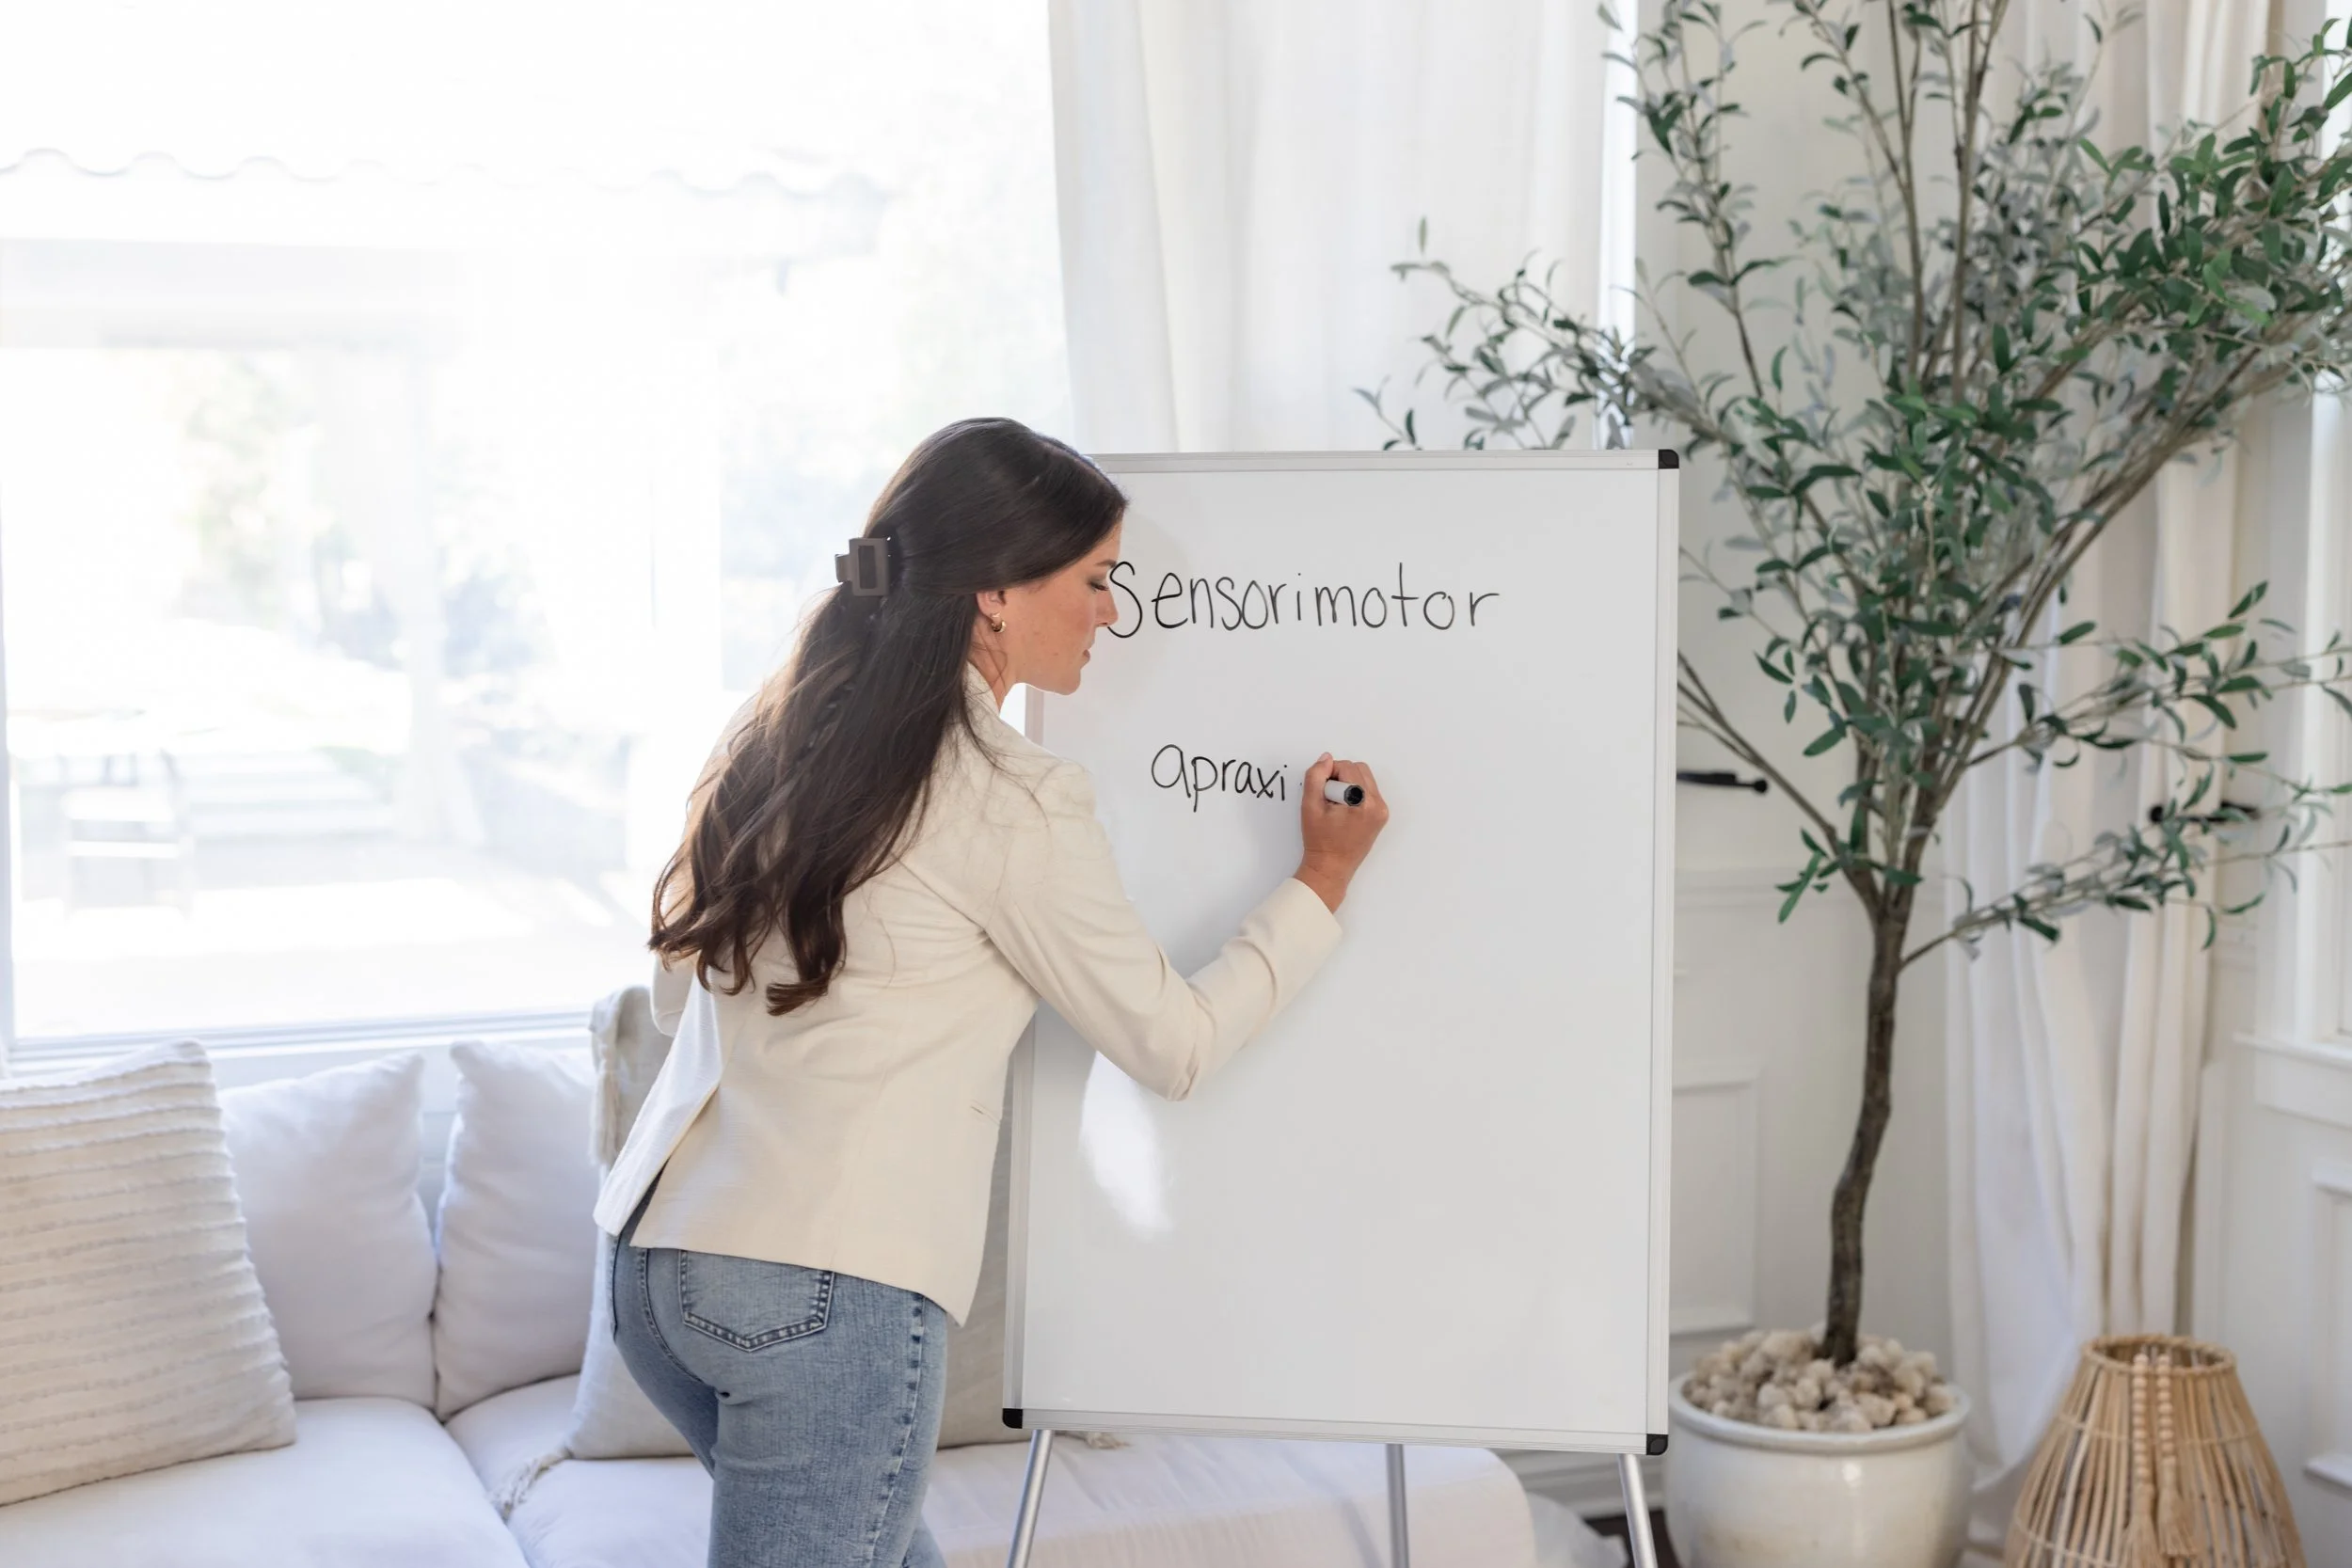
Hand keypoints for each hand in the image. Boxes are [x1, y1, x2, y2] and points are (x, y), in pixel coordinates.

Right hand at [1294, 753, 1388, 912]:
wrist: (1331, 867)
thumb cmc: (1320, 841)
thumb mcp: (1310, 806)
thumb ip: (1315, 777)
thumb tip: (1326, 758)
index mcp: (1363, 803)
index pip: (1346, 767)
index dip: (1328, 774)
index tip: (1322, 794)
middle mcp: (1377, 805)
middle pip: (1358, 769)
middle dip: (1340, 777)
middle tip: (1328, 799)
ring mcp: (1381, 811)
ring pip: (1364, 778)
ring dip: (1348, 783)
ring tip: (1336, 805)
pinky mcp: (1381, 815)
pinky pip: (1368, 790)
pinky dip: (1355, 793)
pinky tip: (1344, 810)